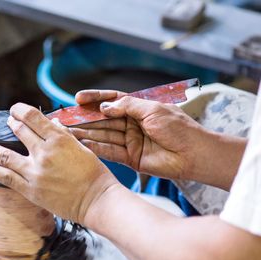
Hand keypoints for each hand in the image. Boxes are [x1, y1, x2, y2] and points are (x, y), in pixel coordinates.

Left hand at [0, 103, 118, 224]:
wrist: (96, 201)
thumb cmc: (94, 175)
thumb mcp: (82, 148)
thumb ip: (63, 136)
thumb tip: (50, 124)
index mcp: (59, 139)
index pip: (33, 117)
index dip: (20, 110)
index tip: (14, 110)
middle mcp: (44, 153)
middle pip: (18, 131)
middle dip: (9, 124)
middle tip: (4, 123)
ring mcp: (35, 172)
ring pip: (4, 155)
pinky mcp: (30, 190)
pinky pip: (4, 177)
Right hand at [72, 90, 209, 180]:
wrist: (194, 153)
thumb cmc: (179, 128)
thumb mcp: (153, 109)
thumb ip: (127, 106)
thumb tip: (105, 107)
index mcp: (139, 108)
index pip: (112, 101)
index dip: (95, 99)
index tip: (78, 98)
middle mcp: (132, 124)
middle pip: (104, 119)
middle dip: (86, 119)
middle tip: (66, 118)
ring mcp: (130, 141)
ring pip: (104, 135)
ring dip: (87, 134)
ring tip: (68, 132)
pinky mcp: (130, 158)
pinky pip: (110, 152)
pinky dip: (96, 149)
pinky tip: (82, 145)